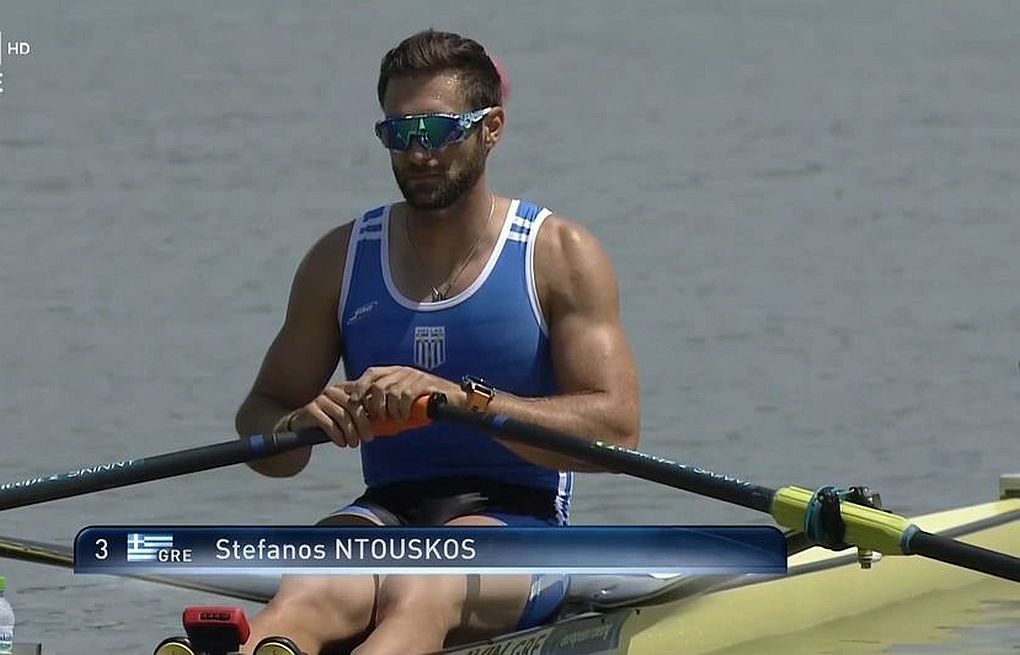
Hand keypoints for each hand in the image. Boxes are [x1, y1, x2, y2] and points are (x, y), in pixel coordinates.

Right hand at [288, 383, 374, 447]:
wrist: (301, 428)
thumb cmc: (330, 424)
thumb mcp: (348, 418)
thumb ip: (363, 416)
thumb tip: (385, 424)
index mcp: (345, 389)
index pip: (362, 395)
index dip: (373, 409)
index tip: (381, 423)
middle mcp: (333, 390)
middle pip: (353, 406)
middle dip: (363, 424)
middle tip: (368, 439)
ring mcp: (321, 399)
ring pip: (341, 415)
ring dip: (350, 432)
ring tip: (354, 444)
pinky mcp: (310, 410)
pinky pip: (328, 423)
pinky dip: (337, 435)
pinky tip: (342, 444)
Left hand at [346, 366, 460, 422]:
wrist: (453, 400)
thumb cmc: (427, 403)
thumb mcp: (403, 400)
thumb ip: (386, 401)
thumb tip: (366, 412)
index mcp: (395, 372)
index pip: (371, 373)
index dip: (359, 386)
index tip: (353, 400)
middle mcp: (403, 371)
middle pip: (378, 385)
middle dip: (376, 405)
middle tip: (380, 418)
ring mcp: (414, 375)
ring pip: (391, 392)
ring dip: (391, 410)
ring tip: (397, 418)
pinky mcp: (424, 382)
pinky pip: (405, 396)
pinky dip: (402, 409)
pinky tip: (405, 416)